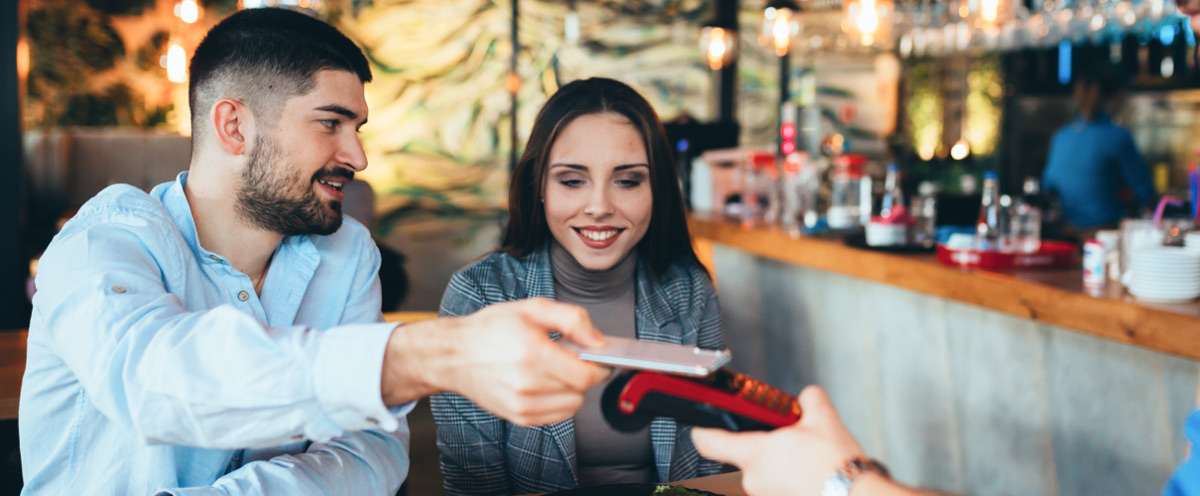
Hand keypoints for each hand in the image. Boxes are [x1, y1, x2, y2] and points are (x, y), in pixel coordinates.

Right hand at [382, 298, 610, 425]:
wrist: (454, 355)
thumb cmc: (492, 328)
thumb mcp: (533, 308)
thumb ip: (572, 319)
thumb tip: (598, 341)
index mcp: (533, 353)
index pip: (586, 374)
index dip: (600, 367)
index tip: (600, 358)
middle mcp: (528, 383)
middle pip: (581, 390)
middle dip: (585, 374)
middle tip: (571, 358)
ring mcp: (522, 404)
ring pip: (572, 406)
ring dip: (572, 389)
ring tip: (555, 370)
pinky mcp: (518, 417)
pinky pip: (557, 415)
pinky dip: (559, 401)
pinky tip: (546, 383)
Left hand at [692, 386, 864, 495]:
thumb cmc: (836, 467)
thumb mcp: (824, 418)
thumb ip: (809, 399)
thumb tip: (807, 396)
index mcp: (755, 454)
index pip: (710, 442)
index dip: (701, 431)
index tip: (698, 427)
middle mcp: (753, 479)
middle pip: (746, 456)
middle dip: (765, 445)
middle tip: (790, 439)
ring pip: (764, 473)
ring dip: (779, 465)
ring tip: (808, 460)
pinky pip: (778, 488)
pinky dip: (789, 480)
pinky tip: (811, 476)